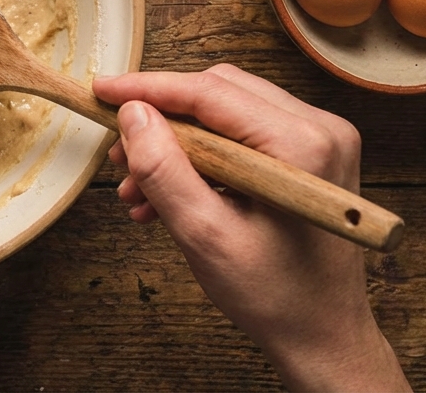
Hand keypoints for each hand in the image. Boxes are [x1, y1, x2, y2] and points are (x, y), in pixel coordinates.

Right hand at [94, 64, 408, 392]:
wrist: (322, 335)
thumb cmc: (275, 296)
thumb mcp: (204, 235)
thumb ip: (164, 170)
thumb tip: (132, 114)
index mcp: (303, 145)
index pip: (210, 92)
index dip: (148, 89)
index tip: (103, 92)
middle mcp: (321, 129)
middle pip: (218, 93)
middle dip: (161, 121)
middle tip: (118, 155)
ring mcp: (320, 140)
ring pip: (225, 112)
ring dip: (176, 143)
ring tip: (138, 188)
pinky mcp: (310, 155)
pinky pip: (242, 134)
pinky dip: (200, 158)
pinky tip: (168, 194)